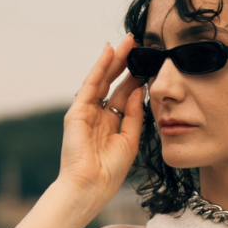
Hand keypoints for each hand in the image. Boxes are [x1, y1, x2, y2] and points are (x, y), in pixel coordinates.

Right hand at [58, 35, 144, 207]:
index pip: (125, 95)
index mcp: (112, 124)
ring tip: (128, 41)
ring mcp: (86, 112)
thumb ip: (135, 114)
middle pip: (114, 83)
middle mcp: (98, 115)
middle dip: (126, 64)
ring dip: (115, 60)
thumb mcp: (130, 139)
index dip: (137, 79)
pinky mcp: (77, 111)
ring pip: (103, 79)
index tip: (151, 63)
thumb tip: (140, 89)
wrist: (90, 186)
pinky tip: (110, 52)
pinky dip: (100, 67)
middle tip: (140, 44)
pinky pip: (91, 85)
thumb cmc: (110, 171)